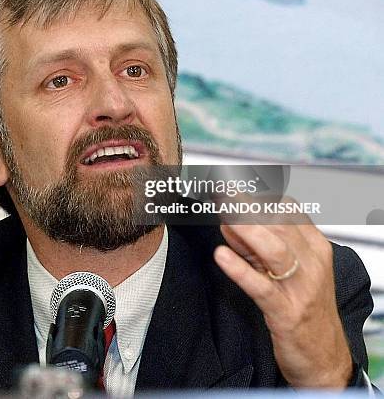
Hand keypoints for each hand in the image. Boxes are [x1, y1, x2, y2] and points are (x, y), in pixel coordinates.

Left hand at [213, 206, 352, 388]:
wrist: (324, 358)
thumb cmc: (304, 306)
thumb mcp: (285, 270)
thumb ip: (257, 246)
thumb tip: (229, 221)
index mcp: (315, 247)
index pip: (288, 209)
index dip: (259, 196)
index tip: (234, 187)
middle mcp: (312, 263)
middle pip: (279, 225)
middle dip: (247, 207)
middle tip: (221, 194)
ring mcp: (300, 288)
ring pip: (275, 250)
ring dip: (246, 229)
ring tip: (223, 214)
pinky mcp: (286, 313)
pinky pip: (261, 287)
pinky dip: (240, 270)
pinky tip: (221, 256)